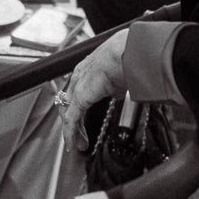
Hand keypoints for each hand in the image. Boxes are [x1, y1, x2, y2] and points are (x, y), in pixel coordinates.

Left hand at [61, 29, 129, 150]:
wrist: (126, 52)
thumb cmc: (128, 57)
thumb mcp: (121, 74)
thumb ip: (117, 86)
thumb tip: (118, 93)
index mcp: (88, 69)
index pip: (78, 90)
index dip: (79, 106)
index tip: (82, 118)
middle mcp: (79, 76)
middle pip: (69, 103)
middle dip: (74, 121)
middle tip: (80, 136)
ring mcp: (78, 86)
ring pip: (69, 113)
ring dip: (74, 131)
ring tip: (80, 145)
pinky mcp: (80, 98)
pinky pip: (72, 120)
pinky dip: (71, 134)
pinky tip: (73, 145)